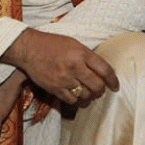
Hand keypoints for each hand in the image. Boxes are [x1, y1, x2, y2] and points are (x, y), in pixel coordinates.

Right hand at [0, 29, 117, 105]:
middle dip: (102, 91)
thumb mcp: (75, 44)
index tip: (115, 85)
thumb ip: (88, 56)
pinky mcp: (54, 88)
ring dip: (90, 97)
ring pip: (85, 95)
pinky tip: (77, 97)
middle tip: (101, 90)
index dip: (113, 80)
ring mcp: (64, 79)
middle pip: (97, 86)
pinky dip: (77, 101)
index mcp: (82, 53)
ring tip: (89, 94)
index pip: (105, 70)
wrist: (30, 49)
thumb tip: (102, 70)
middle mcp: (75, 67)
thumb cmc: (53, 44)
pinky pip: (71, 100)